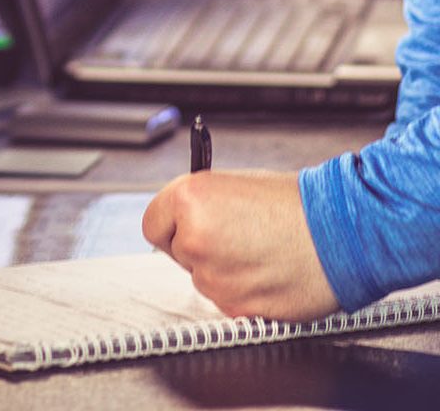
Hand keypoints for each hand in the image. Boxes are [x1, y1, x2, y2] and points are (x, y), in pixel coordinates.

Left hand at [142, 169, 337, 320]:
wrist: (340, 234)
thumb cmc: (296, 205)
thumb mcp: (235, 185)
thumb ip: (202, 205)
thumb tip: (185, 221)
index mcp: (190, 199)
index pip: (153, 224)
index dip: (172, 226)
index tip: (184, 227)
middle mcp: (195, 238)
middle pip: (178, 253)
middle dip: (201, 248)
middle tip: (236, 239)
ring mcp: (214, 277)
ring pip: (205, 279)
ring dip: (224, 272)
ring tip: (261, 253)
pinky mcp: (235, 308)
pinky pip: (228, 301)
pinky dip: (244, 293)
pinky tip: (269, 274)